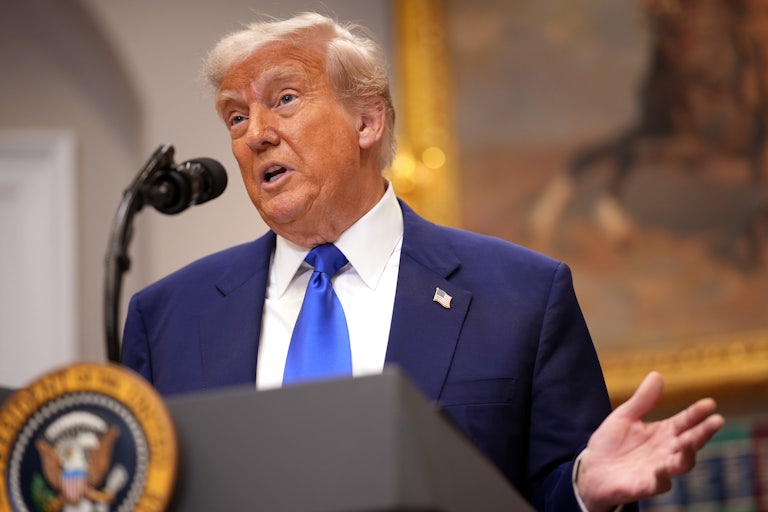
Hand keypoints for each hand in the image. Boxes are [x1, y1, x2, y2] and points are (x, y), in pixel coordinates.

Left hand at [575, 371, 723, 511]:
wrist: (592, 470)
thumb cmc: (612, 443)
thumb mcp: (625, 416)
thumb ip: (642, 400)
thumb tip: (657, 374)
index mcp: (663, 433)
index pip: (685, 422)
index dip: (697, 413)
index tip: (710, 403)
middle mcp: (666, 451)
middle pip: (690, 442)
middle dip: (704, 432)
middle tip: (716, 421)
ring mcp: (659, 469)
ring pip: (681, 464)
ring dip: (687, 455)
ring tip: (689, 444)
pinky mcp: (645, 486)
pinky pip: (658, 484)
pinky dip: (662, 478)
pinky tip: (661, 470)